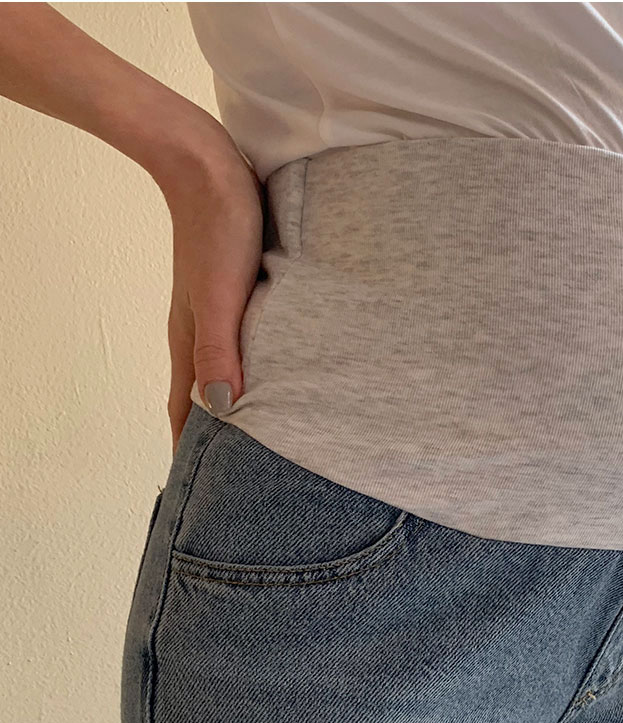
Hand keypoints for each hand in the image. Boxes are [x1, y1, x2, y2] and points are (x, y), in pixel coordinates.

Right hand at [161, 143, 263, 453]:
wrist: (209, 166)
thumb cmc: (218, 229)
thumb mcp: (220, 296)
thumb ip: (219, 352)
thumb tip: (221, 409)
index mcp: (191, 343)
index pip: (186, 412)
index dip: (193, 452)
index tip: (204, 493)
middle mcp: (200, 335)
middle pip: (203, 399)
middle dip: (216, 438)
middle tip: (239, 477)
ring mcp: (216, 315)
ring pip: (223, 374)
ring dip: (235, 406)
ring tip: (260, 438)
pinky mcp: (235, 295)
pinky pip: (240, 347)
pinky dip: (250, 372)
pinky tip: (273, 376)